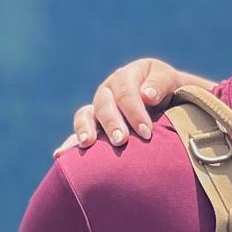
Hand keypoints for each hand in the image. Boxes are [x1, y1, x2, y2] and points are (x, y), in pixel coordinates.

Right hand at [53, 59, 195, 154]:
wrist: (167, 100)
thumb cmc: (170, 90)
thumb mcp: (169, 81)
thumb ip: (160, 84)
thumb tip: (147, 95)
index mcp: (127, 76)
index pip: (126, 92)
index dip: (135, 111)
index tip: (146, 132)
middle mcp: (108, 90)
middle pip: (104, 104)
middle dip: (112, 123)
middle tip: (121, 141)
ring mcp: (99, 108)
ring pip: (86, 115)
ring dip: (85, 129)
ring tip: (87, 143)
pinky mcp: (94, 125)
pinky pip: (79, 133)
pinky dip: (70, 143)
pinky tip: (60, 155)